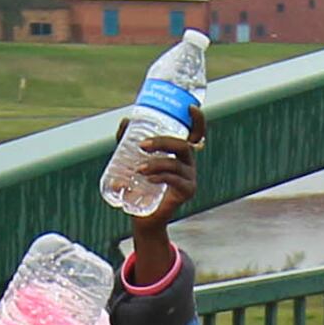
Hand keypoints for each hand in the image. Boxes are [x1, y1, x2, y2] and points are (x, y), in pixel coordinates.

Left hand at [113, 118, 203, 249]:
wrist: (143, 216)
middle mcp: (188, 162)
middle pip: (183, 144)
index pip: (195, 132)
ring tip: (139, 170)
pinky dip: (161, 177)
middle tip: (142, 145)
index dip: (197, 120)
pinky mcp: (187, 191)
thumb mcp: (132, 160)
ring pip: (176, 163)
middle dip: (162, 142)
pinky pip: (175, 179)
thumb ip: (127, 141)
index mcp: (180, 151)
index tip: (190, 108)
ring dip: (156, 163)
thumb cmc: (140, 186)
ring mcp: (190, 177)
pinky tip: (149, 179)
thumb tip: (125, 121)